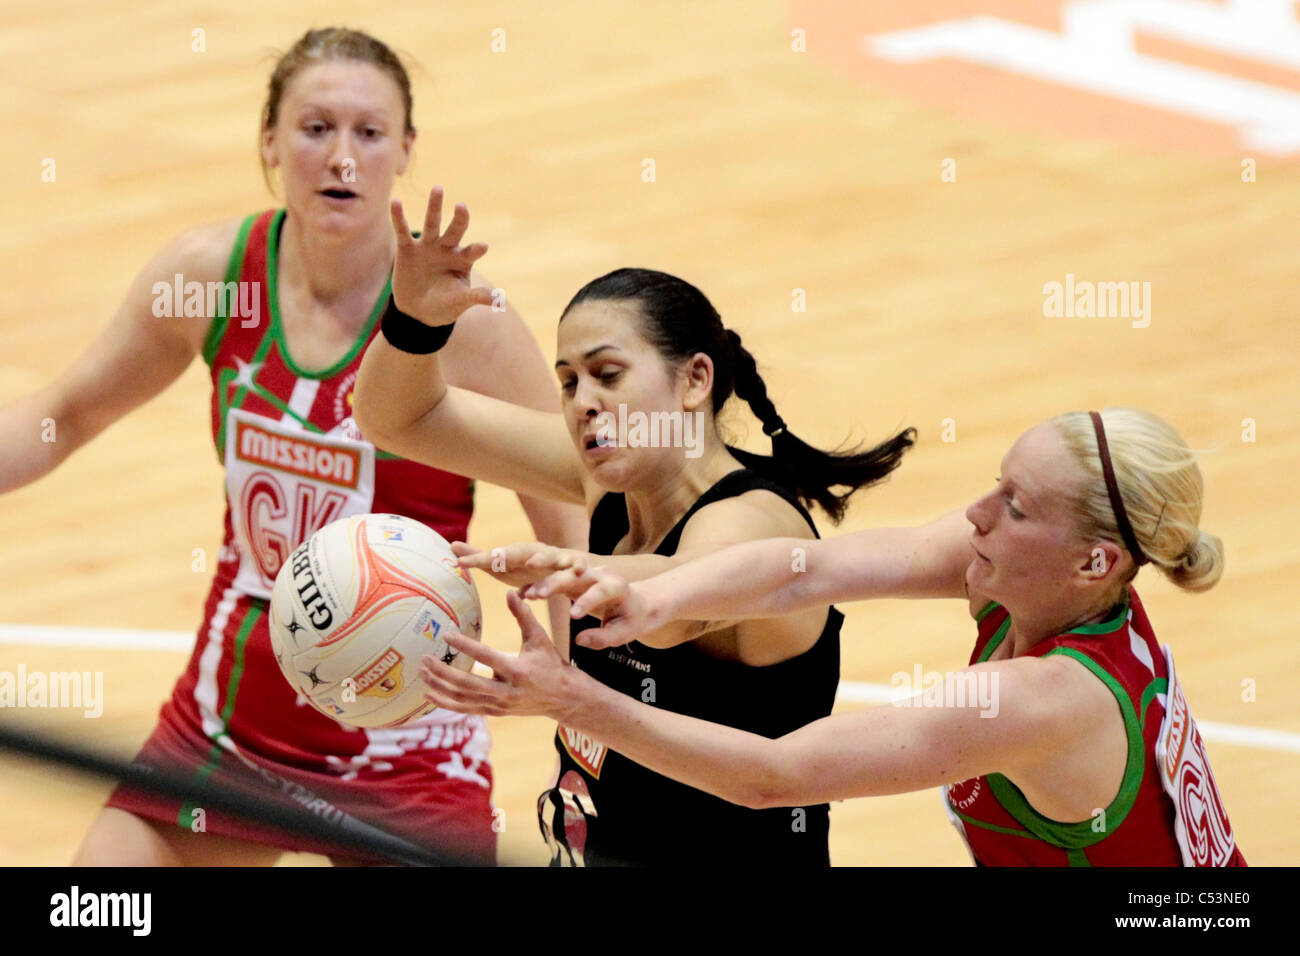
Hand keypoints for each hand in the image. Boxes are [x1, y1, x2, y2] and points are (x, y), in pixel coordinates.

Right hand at [390, 187, 493, 325]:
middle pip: (455, 231)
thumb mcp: (461, 301)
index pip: (471, 252)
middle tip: (462, 207)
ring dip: (435, 207)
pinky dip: (399, 217)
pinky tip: (395, 202)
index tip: (482, 247)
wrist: (418, 310)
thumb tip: (500, 300)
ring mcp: (428, 246)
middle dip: (459, 219)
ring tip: (439, 189)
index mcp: (463, 260)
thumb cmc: (445, 304)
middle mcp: (447, 249)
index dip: (476, 249)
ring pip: (432, 224)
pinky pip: (403, 231)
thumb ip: (476, 297)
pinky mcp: (408, 248)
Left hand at [421, 590, 575, 718]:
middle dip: (443, 672)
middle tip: (425, 659)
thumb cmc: (551, 663)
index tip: (446, 634)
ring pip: (463, 699)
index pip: (486, 657)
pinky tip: (429, 694)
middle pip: (467, 684)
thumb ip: (523, 615)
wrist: (563, 698)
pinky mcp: (495, 713)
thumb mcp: (539, 638)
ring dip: (440, 687)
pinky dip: (445, 703)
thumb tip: (509, 592)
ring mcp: (499, 705)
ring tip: (423, 673)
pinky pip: (465, 709)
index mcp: (518, 671)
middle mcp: (506, 691)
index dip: (465, 645)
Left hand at [452, 540, 590, 587]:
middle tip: (496, 558)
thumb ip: (484, 558)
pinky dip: (578, 567)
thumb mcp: (509, 565)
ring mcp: (561, 558)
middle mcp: (540, 552)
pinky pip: (578, 566)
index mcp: (521, 553)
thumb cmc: (537, 568)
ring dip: (541, 562)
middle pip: (524, 551)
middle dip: (508, 554)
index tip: (461, 563)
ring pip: (549, 558)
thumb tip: (452, 546)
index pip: (497, 556)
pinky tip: (579, 573)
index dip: (479, 559)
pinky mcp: (580, 566)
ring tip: (532, 570)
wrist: (578, 568)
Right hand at [523, 565, 650, 649]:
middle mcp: (599, 575)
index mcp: (616, 586)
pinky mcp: (572, 577)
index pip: (601, 591)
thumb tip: (579, 640)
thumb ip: (602, 639)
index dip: (587, 601)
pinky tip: (521, 594)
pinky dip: (538, 584)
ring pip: (561, 571)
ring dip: (543, 581)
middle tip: (538, 596)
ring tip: (527, 595)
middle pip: (575, 574)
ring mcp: (584, 573)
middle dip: (556, 583)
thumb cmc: (628, 620)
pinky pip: (552, 577)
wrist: (632, 603)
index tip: (573, 616)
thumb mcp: (623, 634)